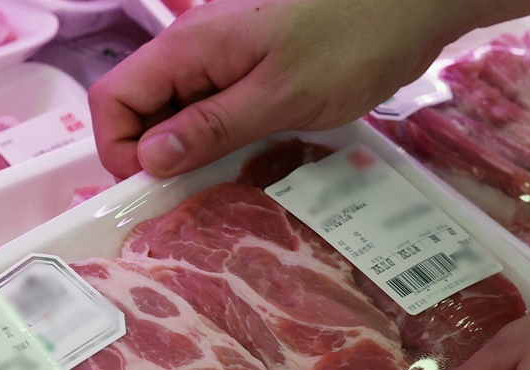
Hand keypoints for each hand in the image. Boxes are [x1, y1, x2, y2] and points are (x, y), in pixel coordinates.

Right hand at [88, 0, 462, 178]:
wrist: (416, 0)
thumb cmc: (352, 41)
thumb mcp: (280, 95)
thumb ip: (210, 127)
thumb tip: (147, 159)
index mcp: (188, 47)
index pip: (113, 99)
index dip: (120, 148)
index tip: (158, 184)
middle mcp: (195, 49)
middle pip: (141, 108)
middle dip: (157, 155)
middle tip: (199, 191)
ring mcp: (223, 58)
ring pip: (178, 113)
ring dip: (193, 151)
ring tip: (229, 179)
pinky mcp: (252, 69)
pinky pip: (215, 109)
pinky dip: (222, 138)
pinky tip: (252, 159)